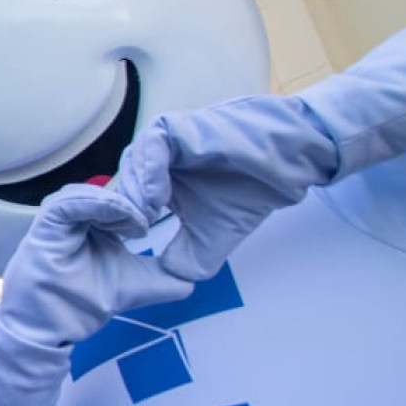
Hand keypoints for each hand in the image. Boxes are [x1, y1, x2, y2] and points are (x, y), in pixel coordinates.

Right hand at [0, 185, 193, 347]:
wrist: (54, 328)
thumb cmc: (84, 305)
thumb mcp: (137, 285)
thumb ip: (165, 277)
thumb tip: (195, 275)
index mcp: (95, 224)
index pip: (122, 196)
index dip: (146, 198)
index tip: (167, 210)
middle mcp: (77, 217)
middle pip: (108, 188)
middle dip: (137, 196)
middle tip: (159, 210)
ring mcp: (60, 220)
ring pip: (91, 192)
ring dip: (121, 202)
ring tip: (140, 223)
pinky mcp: (46, 225)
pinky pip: (69, 203)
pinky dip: (99, 205)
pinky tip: (124, 220)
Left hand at [111, 94, 336, 280]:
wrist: (286, 166)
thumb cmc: (250, 194)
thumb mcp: (212, 237)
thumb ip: (188, 259)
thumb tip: (167, 277)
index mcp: (158, 184)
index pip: (122, 202)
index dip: (119, 224)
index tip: (125, 247)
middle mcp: (156, 162)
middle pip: (120, 184)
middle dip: (119, 211)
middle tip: (129, 235)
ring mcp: (165, 143)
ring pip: (130, 165)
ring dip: (133, 195)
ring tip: (143, 221)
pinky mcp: (178, 127)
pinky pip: (151, 145)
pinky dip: (149, 172)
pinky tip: (157, 199)